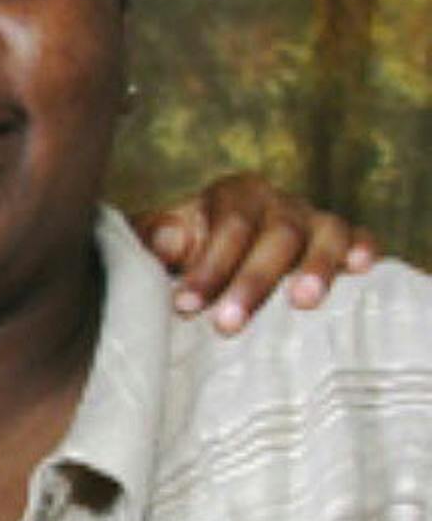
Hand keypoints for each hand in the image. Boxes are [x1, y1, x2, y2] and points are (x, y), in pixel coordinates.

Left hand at [131, 172, 376, 334]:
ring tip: (302, 303)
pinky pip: (358, 236)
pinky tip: (361, 267)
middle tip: (227, 326)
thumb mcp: (167, 237)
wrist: (227, 241)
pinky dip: (362, 248)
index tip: (185, 307)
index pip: (225, 227)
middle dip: (252, 282)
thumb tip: (164, 243)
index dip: (208, 267)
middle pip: (274, 234)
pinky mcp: (342, 238)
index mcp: (233, 194)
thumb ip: (158, 237)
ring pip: (323, 234)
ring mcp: (313, 218)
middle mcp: (277, 201)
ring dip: (315, 267)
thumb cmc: (193, 245)